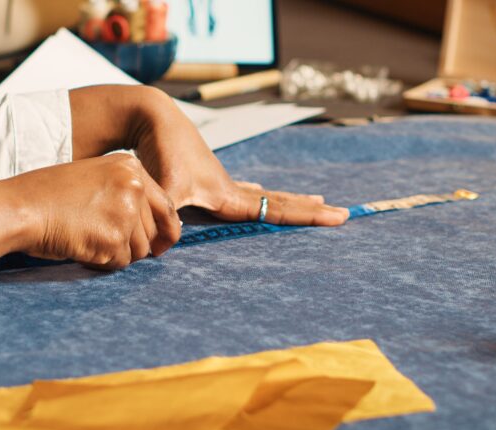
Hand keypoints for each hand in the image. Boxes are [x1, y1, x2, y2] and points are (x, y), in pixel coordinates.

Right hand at [0, 154, 180, 274]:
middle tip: (107, 243)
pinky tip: (81, 247)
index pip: (166, 205)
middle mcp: (133, 185)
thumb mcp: (94, 179)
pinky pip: (120, 263)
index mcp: (130, 166)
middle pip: (153, 231)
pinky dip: (103, 262)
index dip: (167, 231)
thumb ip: (125, 195)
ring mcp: (125, 212)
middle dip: (134, 244)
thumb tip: (155, 232)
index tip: (162, 246)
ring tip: (87, 239)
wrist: (20, 207)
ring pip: (139, 250)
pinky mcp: (113, 238)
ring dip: (116, 254)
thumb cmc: (47, 195)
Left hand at [71, 86, 348, 225]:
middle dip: (309, 210)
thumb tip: (163, 248)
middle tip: (342, 213)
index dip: (308, 216)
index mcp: (227, 196)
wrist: (153, 116)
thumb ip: (163, 220)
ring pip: (262, 195)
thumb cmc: (157, 153)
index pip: (277, 210)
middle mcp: (229, 189)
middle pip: (278, 201)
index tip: (339, 216)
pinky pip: (240, 190)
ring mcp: (219, 181)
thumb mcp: (161, 189)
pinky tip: (256, 192)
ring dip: (288, 200)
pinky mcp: (204, 176)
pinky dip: (255, 195)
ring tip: (314, 200)